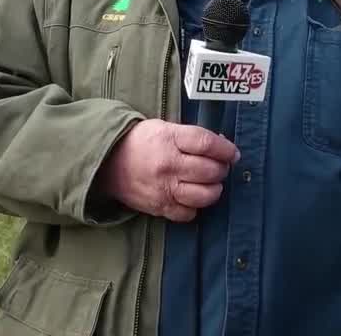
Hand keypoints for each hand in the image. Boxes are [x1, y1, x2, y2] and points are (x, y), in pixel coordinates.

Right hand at [97, 119, 239, 222]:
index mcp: (169, 139)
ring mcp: (164, 188)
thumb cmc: (140, 142)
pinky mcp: (159, 207)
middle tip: (220, 167)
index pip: (207, 144)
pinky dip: (195, 206)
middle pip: (210, 171)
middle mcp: (168, 165)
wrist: (107, 163)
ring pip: (204, 195)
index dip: (226, 149)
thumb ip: (191, 137)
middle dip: (222, 169)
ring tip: (210, 183)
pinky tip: (191, 196)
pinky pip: (189, 213)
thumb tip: (222, 147)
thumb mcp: (164, 128)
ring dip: (214, 189)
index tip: (233, 153)